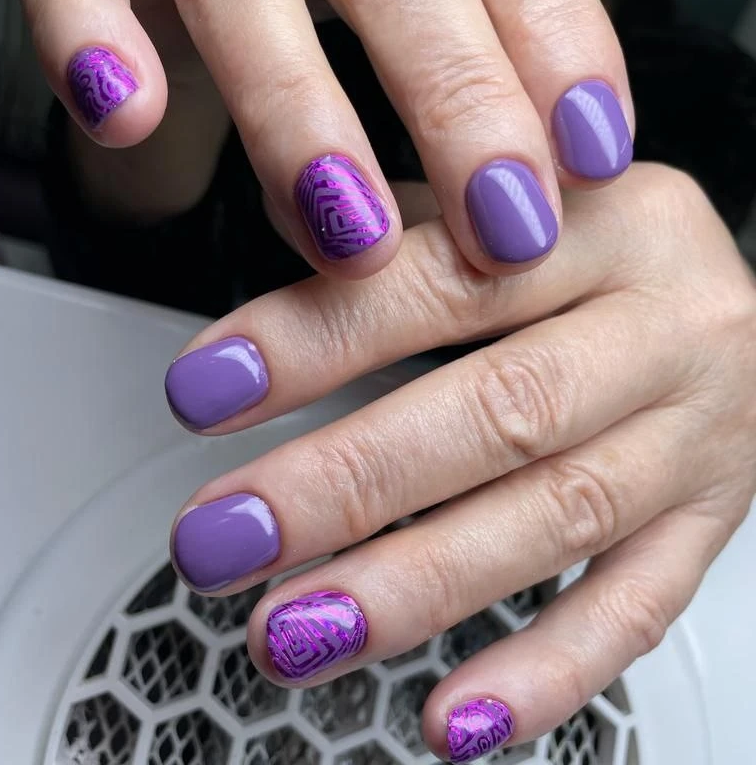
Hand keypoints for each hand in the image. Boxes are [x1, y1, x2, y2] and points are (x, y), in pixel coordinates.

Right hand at [24, 0, 633, 277]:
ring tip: (357, 243)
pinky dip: (92, 43)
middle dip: (465, 112)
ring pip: (252, 5)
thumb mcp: (406, 11)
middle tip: (507, 231)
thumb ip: (459, 69)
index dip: (561, 58)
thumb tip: (509, 193)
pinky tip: (123, 117)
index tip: (592, 161)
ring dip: (304, 122)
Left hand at [163, 164, 755, 762]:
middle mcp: (664, 331)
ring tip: (292, 633)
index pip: (446, 279)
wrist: (728, 308)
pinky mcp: (709, 525)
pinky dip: (542, 674)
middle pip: (501, 414)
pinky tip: (449, 719)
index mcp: (612, 226)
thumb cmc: (603, 251)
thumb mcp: (527, 197)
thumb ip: (413, 219)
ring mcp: (695, 440)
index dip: (321, 338)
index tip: (207, 390)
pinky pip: (634, 610)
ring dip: (412, 590)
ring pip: (553, 523)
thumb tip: (294, 227)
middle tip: (224, 539)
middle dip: (346, 487)